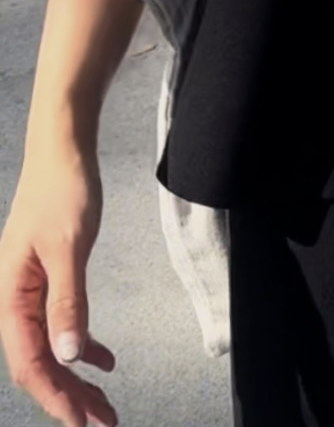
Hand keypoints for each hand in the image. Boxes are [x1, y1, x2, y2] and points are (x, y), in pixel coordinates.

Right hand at [0, 149, 116, 426]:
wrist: (62, 151)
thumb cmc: (63, 191)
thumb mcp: (69, 247)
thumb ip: (68, 301)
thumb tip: (70, 355)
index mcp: (10, 298)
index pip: (30, 363)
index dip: (56, 396)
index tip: (84, 421)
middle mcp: (13, 301)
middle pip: (40, 363)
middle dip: (70, 397)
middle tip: (106, 421)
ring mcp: (28, 292)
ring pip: (50, 348)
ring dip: (75, 378)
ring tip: (105, 405)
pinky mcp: (47, 280)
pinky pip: (60, 326)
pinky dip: (81, 345)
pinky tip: (104, 359)